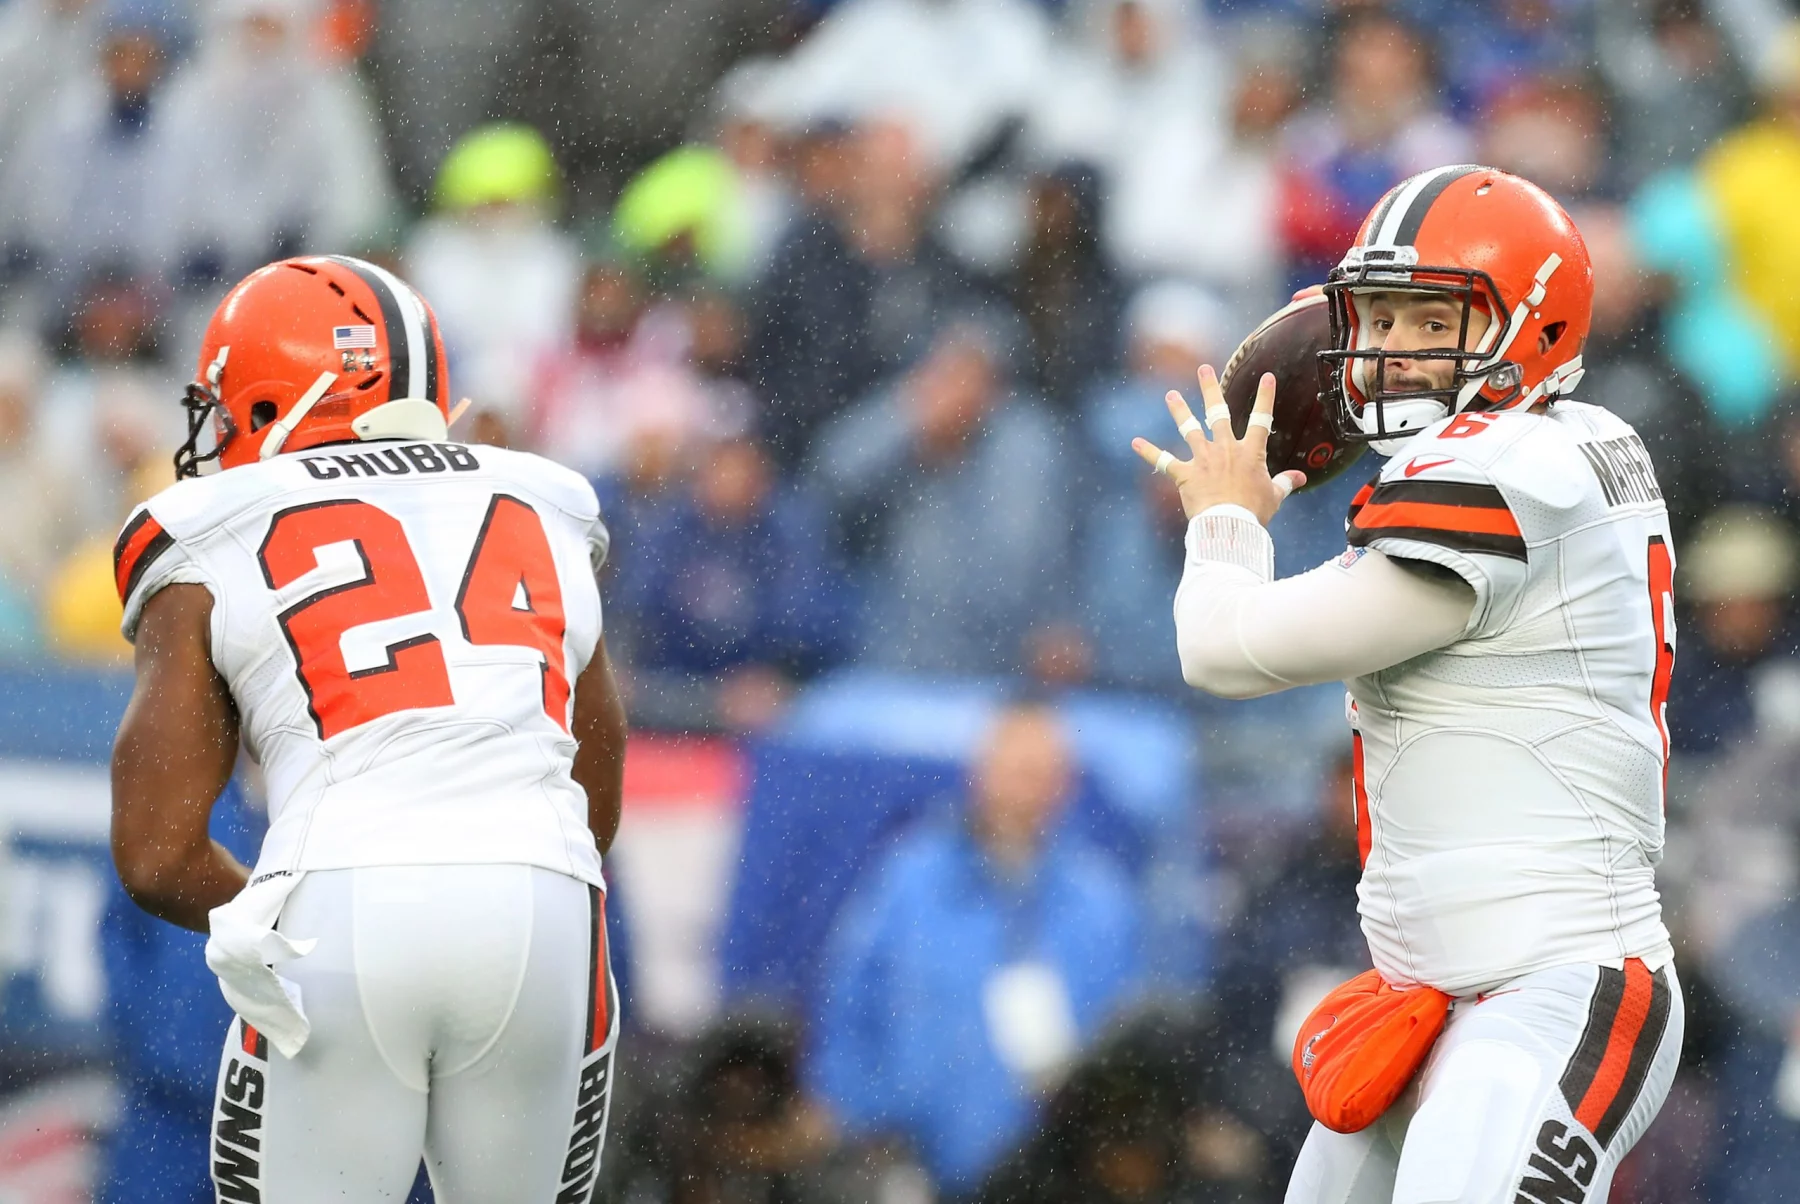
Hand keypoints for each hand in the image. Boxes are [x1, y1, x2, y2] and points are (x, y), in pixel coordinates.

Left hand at [1131, 365, 1305, 524]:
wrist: (1229, 525)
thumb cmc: (1254, 512)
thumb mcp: (1273, 496)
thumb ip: (1285, 483)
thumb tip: (1300, 478)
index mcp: (1250, 452)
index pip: (1262, 418)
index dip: (1265, 397)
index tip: (1267, 376)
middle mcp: (1225, 449)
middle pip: (1218, 412)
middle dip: (1210, 388)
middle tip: (1204, 369)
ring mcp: (1203, 459)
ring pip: (1189, 428)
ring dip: (1179, 410)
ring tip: (1171, 395)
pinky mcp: (1185, 474)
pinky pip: (1163, 461)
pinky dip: (1148, 452)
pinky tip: (1134, 442)